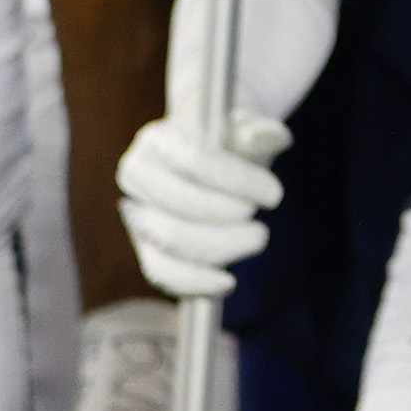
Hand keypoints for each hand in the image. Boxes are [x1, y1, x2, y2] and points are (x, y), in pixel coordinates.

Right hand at [118, 111, 288, 298]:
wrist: (212, 157)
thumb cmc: (231, 141)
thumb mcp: (248, 127)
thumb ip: (260, 131)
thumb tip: (273, 136)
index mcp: (158, 139)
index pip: (195, 160)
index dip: (238, 181)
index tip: (275, 195)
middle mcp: (137, 175)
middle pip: (180, 205)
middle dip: (229, 217)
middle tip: (260, 222)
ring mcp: (136, 212)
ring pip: (170, 241)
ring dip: (221, 247)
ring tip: (255, 238)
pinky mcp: (145, 245)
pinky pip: (160, 272)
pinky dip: (194, 282)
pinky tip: (227, 282)